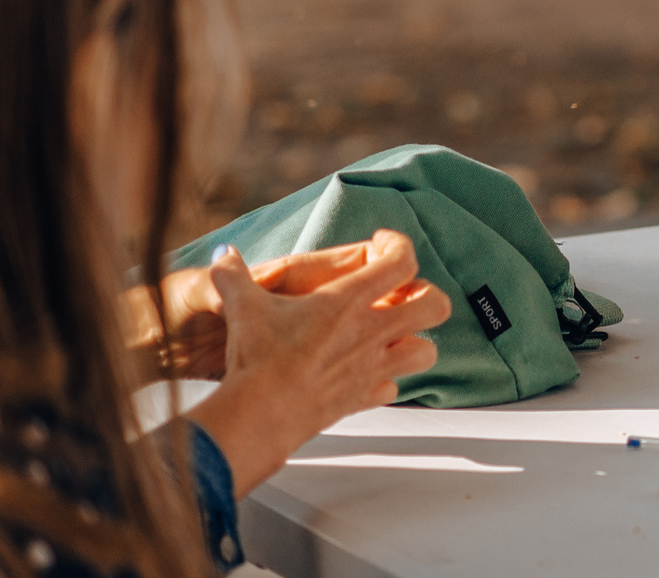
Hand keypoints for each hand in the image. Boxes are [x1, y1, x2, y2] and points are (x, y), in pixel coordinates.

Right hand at [188, 231, 448, 493]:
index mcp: (350, 301)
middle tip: (402, 294)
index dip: (398, 246)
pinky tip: (366, 373)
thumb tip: (223, 256)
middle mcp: (372, 332)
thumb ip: (234, 276)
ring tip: (394, 335)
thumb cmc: (257, 358)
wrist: (259, 415)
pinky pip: (393, 388)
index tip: (382, 245)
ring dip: (415, 341)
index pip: (402, 260)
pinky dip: (385, 380)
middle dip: (425, 295)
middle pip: (434, 305)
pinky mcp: (363, 398)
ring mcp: (373, 368)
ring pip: (426, 351)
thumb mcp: (243, 307)